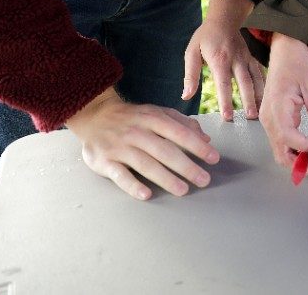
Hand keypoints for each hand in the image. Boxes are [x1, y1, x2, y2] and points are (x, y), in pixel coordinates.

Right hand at [65, 88, 219, 200]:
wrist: (94, 115)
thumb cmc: (134, 117)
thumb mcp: (158, 113)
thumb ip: (183, 124)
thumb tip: (206, 139)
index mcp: (153, 119)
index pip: (180, 133)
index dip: (198, 146)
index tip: (213, 158)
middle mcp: (137, 132)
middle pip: (165, 151)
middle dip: (187, 166)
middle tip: (204, 180)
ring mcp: (120, 147)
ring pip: (146, 164)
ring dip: (166, 178)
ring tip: (183, 190)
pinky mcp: (105, 161)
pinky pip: (120, 175)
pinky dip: (133, 185)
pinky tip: (146, 194)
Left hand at [182, 0, 264, 120]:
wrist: (224, 19)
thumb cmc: (205, 37)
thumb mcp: (192, 52)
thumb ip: (190, 75)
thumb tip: (186, 95)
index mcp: (219, 60)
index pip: (223, 84)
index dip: (226, 101)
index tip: (228, 116)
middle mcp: (236, 60)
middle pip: (244, 83)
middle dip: (249, 101)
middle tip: (251, 117)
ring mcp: (246, 59)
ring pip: (256, 79)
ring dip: (259, 95)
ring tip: (262, 111)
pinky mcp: (252, 58)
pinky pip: (260, 73)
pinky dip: (264, 85)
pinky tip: (267, 97)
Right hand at [258, 33, 307, 173]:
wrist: (286, 47)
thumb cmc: (297, 61)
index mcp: (276, 108)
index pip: (289, 138)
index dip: (307, 147)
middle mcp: (269, 118)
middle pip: (281, 152)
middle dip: (302, 165)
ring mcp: (270, 119)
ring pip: (281, 150)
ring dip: (299, 160)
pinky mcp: (276, 118)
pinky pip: (284, 140)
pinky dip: (297, 149)